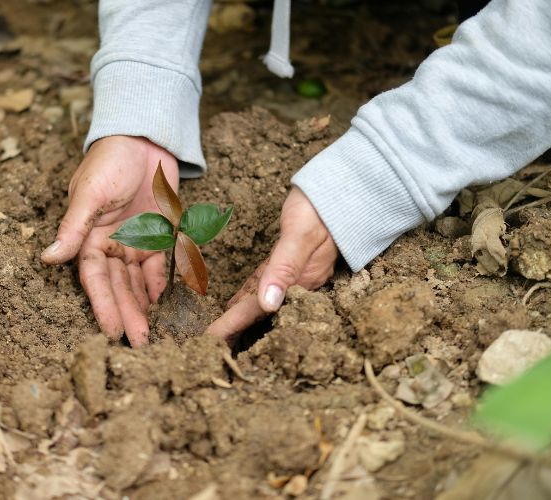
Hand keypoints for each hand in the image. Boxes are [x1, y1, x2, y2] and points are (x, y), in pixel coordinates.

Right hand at [40, 136, 178, 346]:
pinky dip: (162, 285)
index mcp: (89, 238)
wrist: (144, 138)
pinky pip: (161, 268)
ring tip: (152, 335)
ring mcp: (136, 243)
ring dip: (144, 307)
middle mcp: (111, 245)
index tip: (112, 332)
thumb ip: (73, 227)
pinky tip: (166, 305)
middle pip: (118, 287)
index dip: (103, 305)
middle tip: (138, 344)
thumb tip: (47, 258)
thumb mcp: (90, 192)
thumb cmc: (110, 161)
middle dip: (127, 314)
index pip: (94, 279)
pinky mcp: (159, 238)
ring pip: (139, 283)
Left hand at [207, 188, 338, 343]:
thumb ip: (284, 268)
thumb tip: (268, 304)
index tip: (209, 341)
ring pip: (258, 301)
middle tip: (207, 347)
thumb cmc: (319, 209)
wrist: (344, 189)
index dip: (232, 326)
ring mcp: (294, 274)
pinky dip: (247, 296)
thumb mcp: (300, 235)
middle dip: (233, 330)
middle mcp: (297, 284)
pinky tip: (235, 303)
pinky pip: (263, 285)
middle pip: (257, 313)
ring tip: (217, 333)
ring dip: (238, 316)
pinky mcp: (289, 262)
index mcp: (299, 282)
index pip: (257, 310)